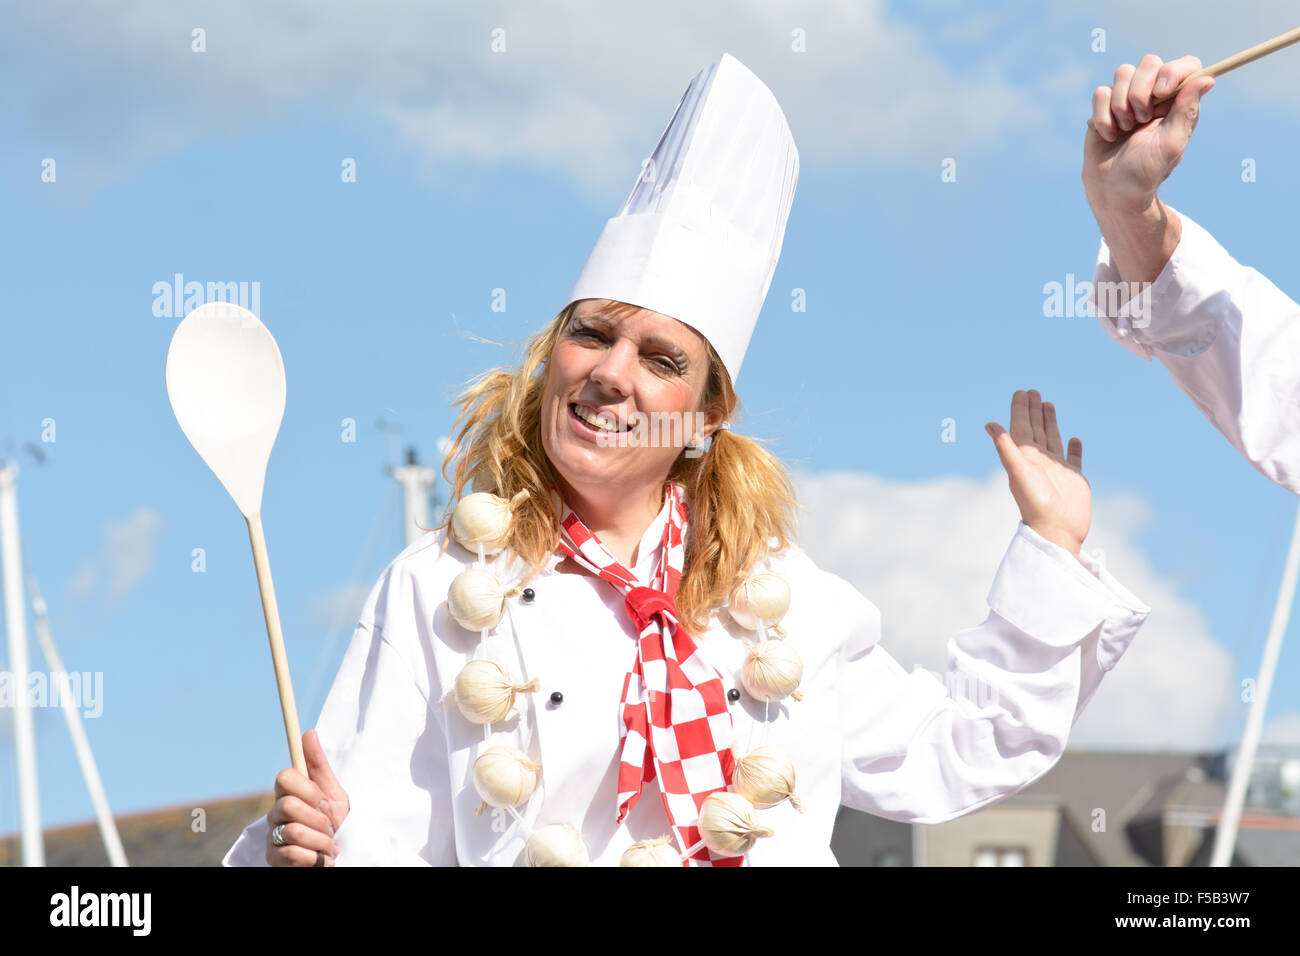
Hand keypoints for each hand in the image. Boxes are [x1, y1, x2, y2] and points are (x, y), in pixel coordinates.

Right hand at [264, 729, 350, 866]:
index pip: (284, 777)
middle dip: (318, 817)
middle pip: (287, 805)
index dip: (307, 789)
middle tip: (330, 826)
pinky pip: (293, 853)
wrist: (344, 856)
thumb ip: (319, 767)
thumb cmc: (338, 825)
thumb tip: (308, 733)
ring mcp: (273, 837)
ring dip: (321, 840)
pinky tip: (321, 859)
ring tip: (329, 845)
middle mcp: (276, 814)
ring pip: (293, 831)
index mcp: (290, 795)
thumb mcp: (334, 794)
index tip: (323, 800)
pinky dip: (315, 858)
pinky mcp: (274, 860)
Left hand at [984, 390, 1088, 557]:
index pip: (1021, 427)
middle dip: (1033, 411)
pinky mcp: (1074, 479)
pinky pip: (1074, 459)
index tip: (1021, 392)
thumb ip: (1006, 448)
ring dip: (1050, 422)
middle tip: (1033, 391)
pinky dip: (1074, 449)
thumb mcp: (1018, 472)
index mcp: (1025, 457)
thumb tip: (989, 424)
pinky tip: (1074, 439)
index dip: (1020, 410)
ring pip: (1053, 439)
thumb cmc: (1036, 503)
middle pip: (1036, 429)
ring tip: (1048, 405)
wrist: (1057, 530)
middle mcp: (1040, 461)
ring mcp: (1057, 469)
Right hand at [1083, 54, 1214, 216]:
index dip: (1173, 71)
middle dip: (1140, 91)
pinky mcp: (1105, 106)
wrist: (1113, 190)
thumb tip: (1209, 78)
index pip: (1185, 65)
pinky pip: (1101, 93)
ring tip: (1125, 129)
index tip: (1162, 93)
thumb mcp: (1171, 143)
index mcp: (1179, 101)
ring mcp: (1128, 98)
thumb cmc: (1146, 172)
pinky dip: (1103, 116)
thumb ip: (1186, 109)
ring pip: (1122, 73)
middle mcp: (1155, 95)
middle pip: (1150, 62)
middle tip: (1141, 120)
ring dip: (1121, 106)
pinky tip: (1109, 134)